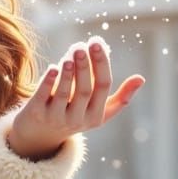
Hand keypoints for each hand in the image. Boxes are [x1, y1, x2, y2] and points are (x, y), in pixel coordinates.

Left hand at [7, 40, 145, 160]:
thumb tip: (141, 79)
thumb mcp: (98, 112)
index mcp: (96, 115)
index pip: (103, 86)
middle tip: (82, 46)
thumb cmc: (74, 115)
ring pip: (65, 94)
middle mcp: (77, 119)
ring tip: (71, 54)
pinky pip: (43, 97)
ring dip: (69, 74)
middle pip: (85, 90)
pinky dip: (48, 82)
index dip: (101, 64)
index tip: (97, 42)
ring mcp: (56, 118)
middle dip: (85, 67)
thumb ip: (120, 97)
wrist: (39, 136)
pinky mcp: (36, 114)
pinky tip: (53, 67)